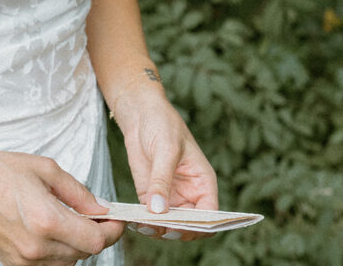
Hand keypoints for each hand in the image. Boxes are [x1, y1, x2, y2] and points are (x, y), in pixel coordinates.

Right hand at [0, 146, 124, 264]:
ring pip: (69, 261)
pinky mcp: (14, 265)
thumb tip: (101, 208)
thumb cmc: (0, 171)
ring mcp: (24, 261)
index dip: (111, 231)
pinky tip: (49, 230)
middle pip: (84, 253)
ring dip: (75, 243)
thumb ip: (78, 192)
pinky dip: (57, 251)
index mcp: (47, 220)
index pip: (95, 241)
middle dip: (94, 234)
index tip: (116, 220)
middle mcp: (37, 247)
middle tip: (91, 213)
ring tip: (65, 218)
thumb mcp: (46, 169)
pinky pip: (50, 265)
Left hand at [112, 88, 217, 242]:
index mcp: (203, 182)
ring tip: (144, 225)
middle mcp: (189, 194)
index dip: (201, 225)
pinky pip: (150, 218)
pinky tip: (135, 221)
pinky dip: (144, 223)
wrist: (140, 113)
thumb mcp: (166, 149)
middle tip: (161, 228)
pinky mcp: (150, 196)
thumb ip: (162, 179)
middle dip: (177, 231)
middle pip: (190, 225)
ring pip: (169, 226)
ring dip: (159, 230)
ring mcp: (170, 197)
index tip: (183, 226)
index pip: (210, 215)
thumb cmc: (162, 124)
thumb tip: (158, 210)